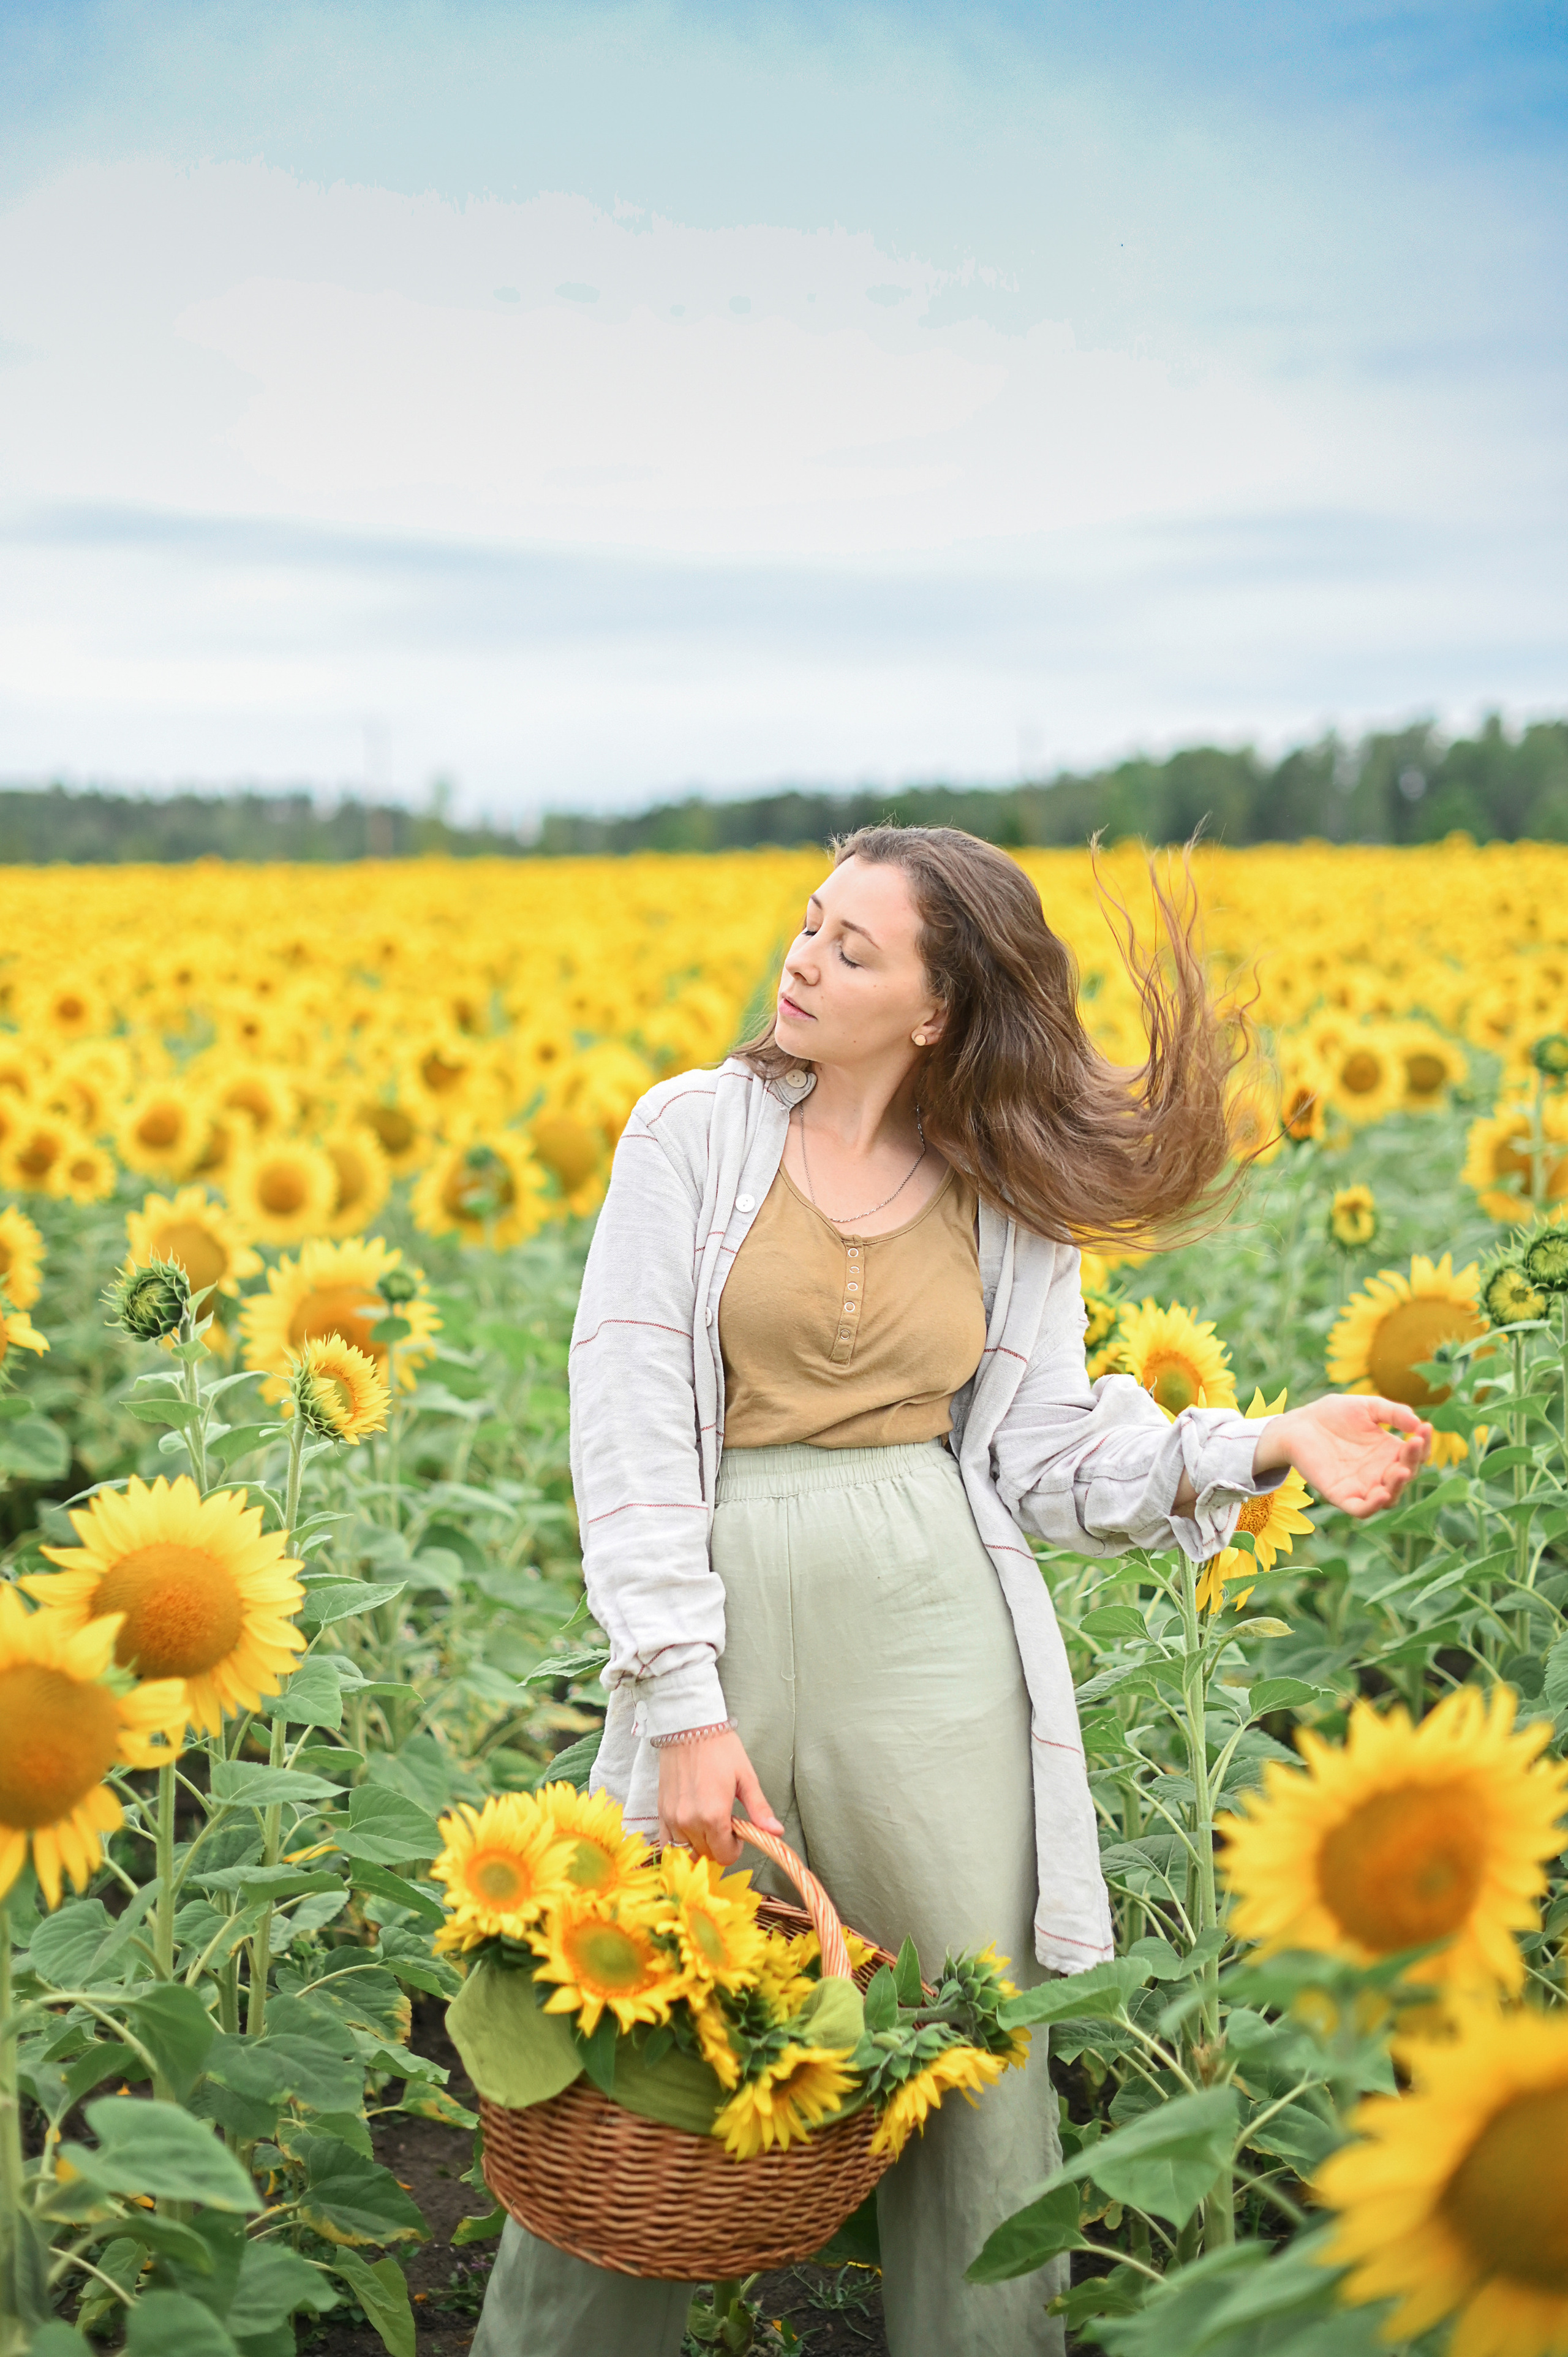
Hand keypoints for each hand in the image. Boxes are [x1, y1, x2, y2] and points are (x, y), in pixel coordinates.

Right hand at [656, 1729, 782, 1865]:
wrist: (689, 1726)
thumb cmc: (721, 1748)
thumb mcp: (746, 1778)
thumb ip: (759, 1810)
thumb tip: (776, 1833)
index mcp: (714, 1816)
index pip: (725, 1856)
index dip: (735, 1848)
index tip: (738, 1832)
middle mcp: (690, 1822)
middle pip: (707, 1855)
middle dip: (719, 1845)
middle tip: (725, 1823)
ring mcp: (672, 1818)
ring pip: (687, 1851)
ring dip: (699, 1844)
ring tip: (707, 1823)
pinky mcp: (660, 1811)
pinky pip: (667, 1842)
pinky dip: (679, 1842)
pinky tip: (689, 1828)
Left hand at [1253, 1395, 1431, 1516]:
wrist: (1299, 1423)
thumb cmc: (1333, 1414)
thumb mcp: (1367, 1407)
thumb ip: (1393, 1412)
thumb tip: (1418, 1423)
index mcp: (1390, 1451)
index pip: (1416, 1455)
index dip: (1423, 1444)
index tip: (1424, 1428)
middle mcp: (1380, 1471)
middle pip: (1406, 1475)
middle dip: (1413, 1461)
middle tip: (1413, 1444)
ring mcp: (1362, 1485)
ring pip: (1389, 1497)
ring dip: (1398, 1486)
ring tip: (1401, 1470)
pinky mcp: (1341, 1495)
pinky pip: (1361, 1509)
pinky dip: (1373, 1506)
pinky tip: (1381, 1493)